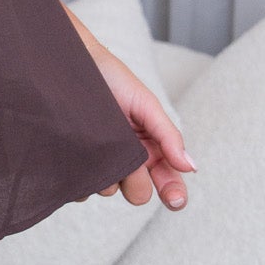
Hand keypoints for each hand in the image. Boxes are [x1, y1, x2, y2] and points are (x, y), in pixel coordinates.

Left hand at [64, 7, 196, 212]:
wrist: (73, 64)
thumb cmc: (113, 80)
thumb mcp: (146, 104)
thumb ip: (168, 135)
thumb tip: (191, 167)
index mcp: (150, 149)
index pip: (167, 180)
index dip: (173, 193)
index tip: (174, 200)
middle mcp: (127, 160)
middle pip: (139, 193)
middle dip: (138, 183)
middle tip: (131, 161)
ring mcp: (101, 163)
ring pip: (109, 191)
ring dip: (108, 176)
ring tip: (100, 146)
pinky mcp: (76, 164)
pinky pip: (81, 187)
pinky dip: (82, 178)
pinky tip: (81, 157)